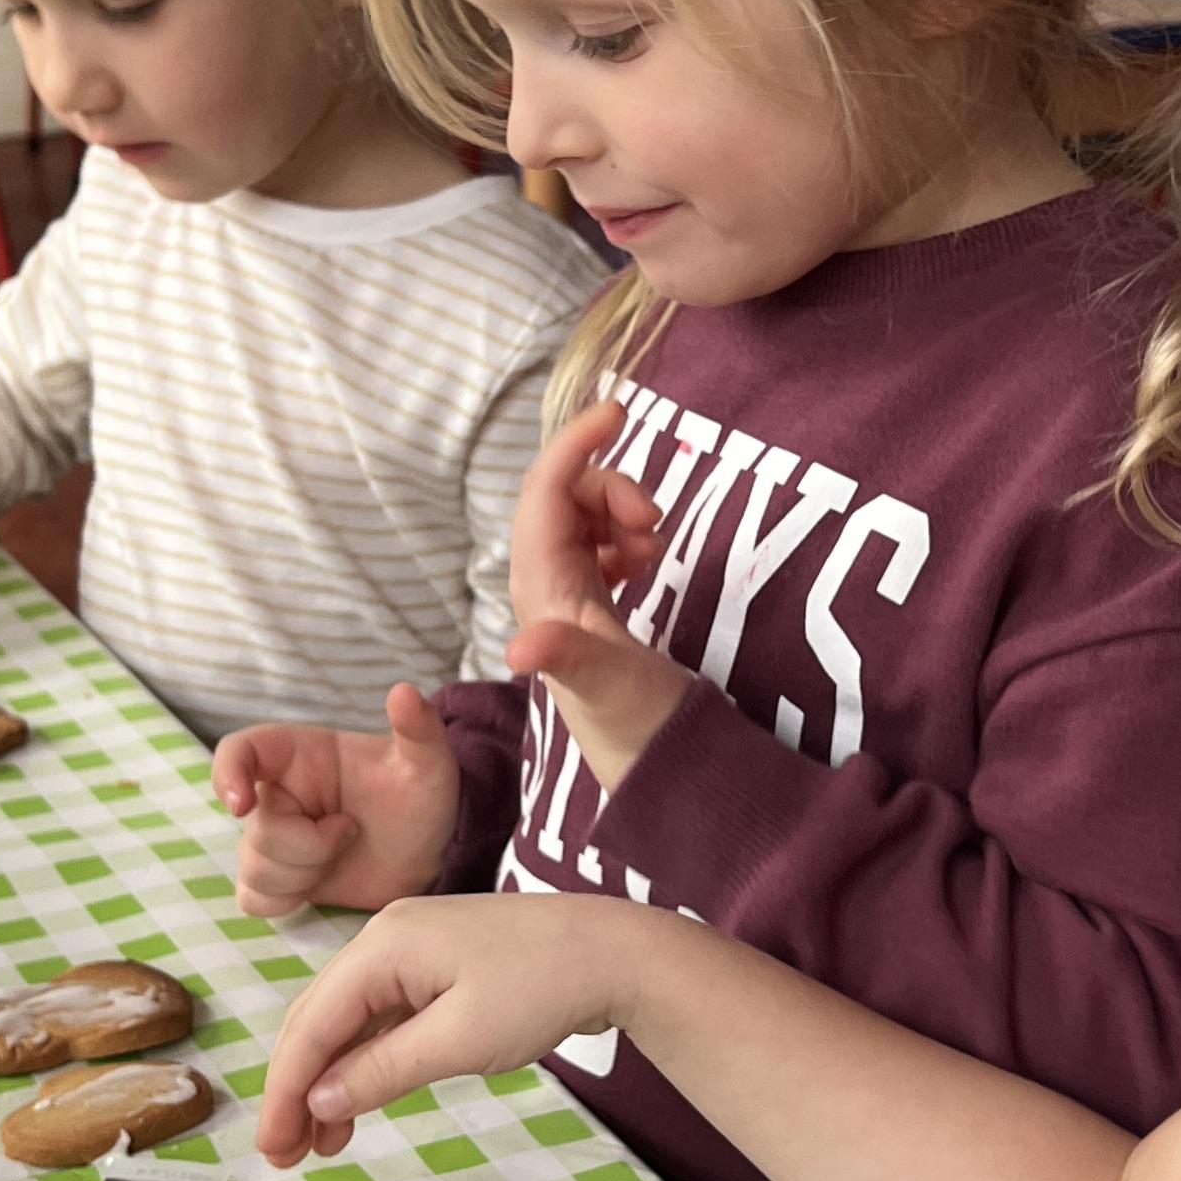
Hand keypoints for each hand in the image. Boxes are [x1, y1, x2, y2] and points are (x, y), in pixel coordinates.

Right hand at [213, 684, 460, 917]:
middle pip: (255, 829)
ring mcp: (277, 839)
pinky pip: (254, 898)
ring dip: (302, 874)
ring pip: (252, 868)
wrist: (433, 853)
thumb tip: (404, 692)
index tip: (241, 806)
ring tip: (342, 855)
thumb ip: (418, 728)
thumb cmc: (422, 798)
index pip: (239, 751)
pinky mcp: (282, 879)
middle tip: (350, 832)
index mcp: (299, 756)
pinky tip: (319, 887)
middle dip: (307, 845)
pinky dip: (284, 900)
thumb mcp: (428, 762)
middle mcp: (279, 795)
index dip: (227, 773)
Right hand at [257, 893, 676, 1163]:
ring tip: (322, 1145)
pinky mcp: (436, 966)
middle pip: (319, 1020)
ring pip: (349, 1022)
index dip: (285, 1092)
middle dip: (297, 1089)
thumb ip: (381, 1072)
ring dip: (330, 1080)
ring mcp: (411, 950)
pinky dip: (365, 1061)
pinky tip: (357, 1102)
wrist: (616, 952)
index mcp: (382, 946)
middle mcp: (384, 939)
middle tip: (286, 1157)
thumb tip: (319, 1103)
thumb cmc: (541, 989)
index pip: (311, 1026)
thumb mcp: (458, 1041)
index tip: (273, 1151)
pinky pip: (382, 1017)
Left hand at [506, 396, 693, 791]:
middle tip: (657, 521)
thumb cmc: (640, 728)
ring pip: (581, 516)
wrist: (660, 770)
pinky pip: (598, 542)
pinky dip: (624, 532)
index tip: (618, 410)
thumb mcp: (611, 688)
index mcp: (543, 592)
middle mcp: (544, 589)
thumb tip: (520, 647)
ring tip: (655, 544)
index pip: (544, 493)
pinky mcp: (592, 609)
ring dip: (620, 508)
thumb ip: (569, 657)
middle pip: (562, 497)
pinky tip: (646, 558)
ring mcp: (567, 597)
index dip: (575, 444)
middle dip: (610, 485)